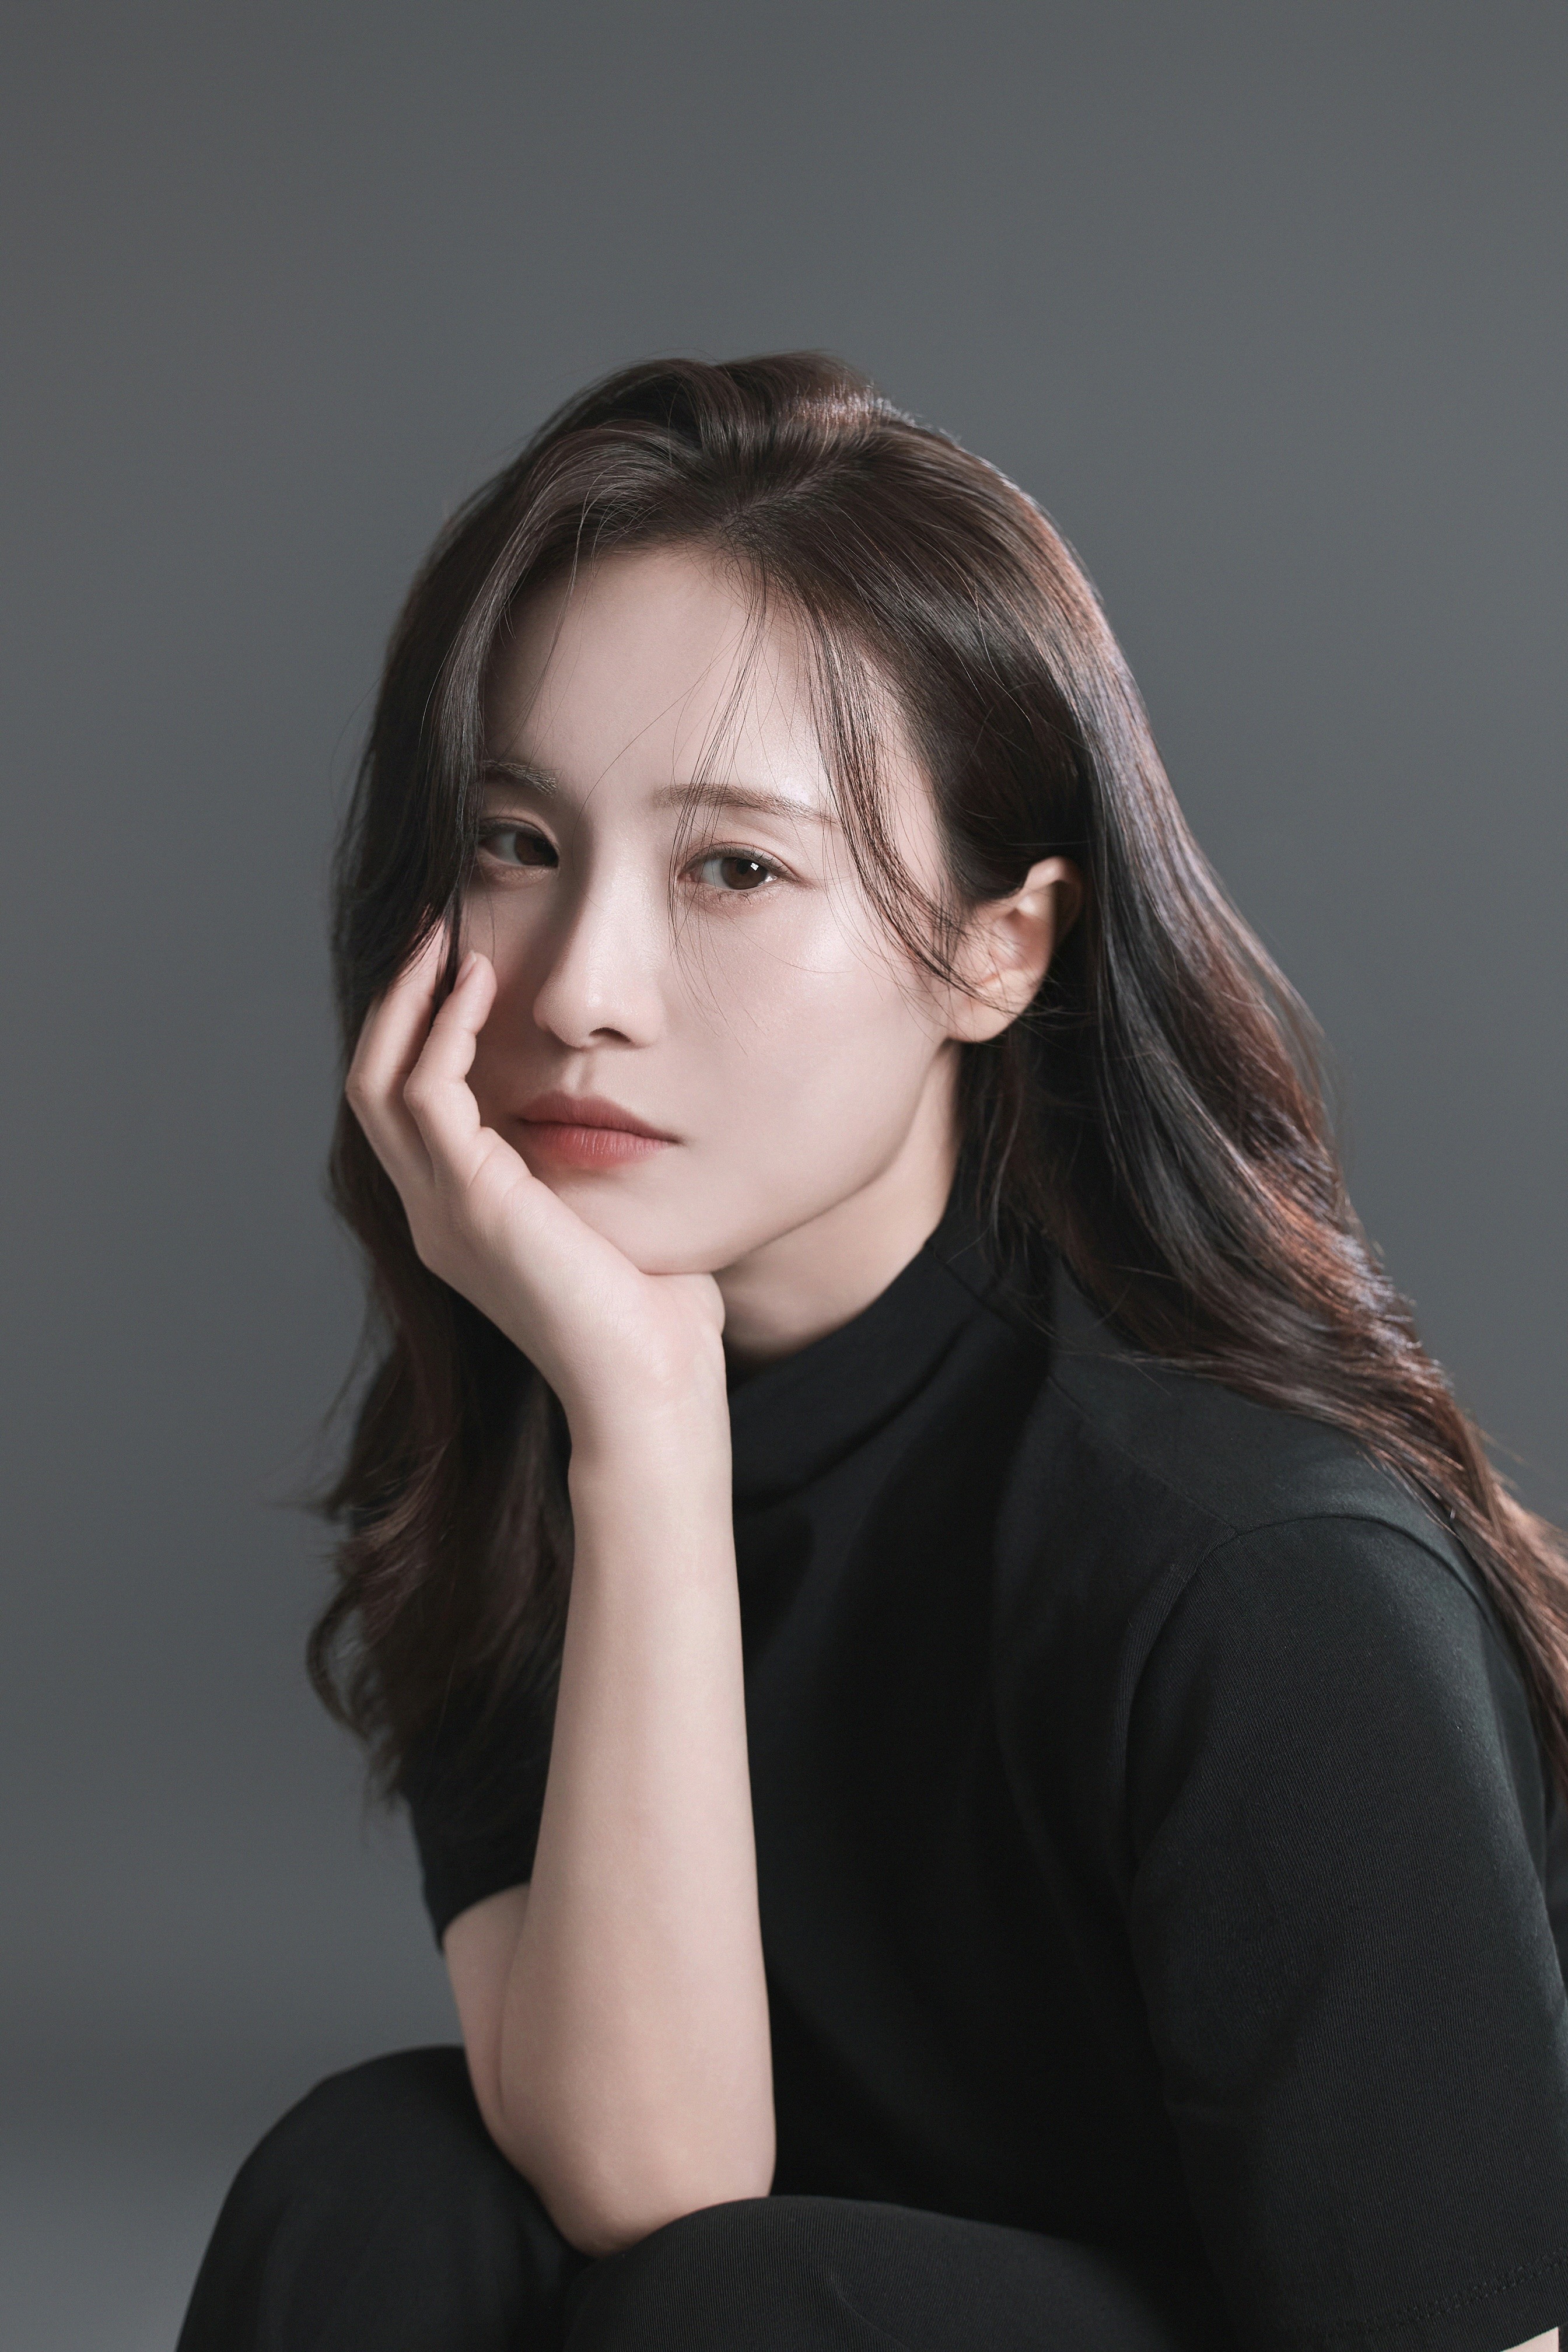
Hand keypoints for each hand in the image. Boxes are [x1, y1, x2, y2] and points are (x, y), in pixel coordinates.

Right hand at [344, 924, 726, 1456]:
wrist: (653, 1384)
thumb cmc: (657, 1312)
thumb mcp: (611, 1216)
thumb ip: (592, 1165)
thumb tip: (619, 1110)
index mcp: (458, 1221)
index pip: (405, 1109)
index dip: (418, 1032)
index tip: (458, 964)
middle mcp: (433, 1216)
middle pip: (372, 1084)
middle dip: (397, 1001)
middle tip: (432, 926)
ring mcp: (440, 1212)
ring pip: (379, 1081)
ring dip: (411, 1000)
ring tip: (449, 937)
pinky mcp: (469, 1203)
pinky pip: (427, 1093)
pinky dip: (445, 1031)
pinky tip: (481, 986)